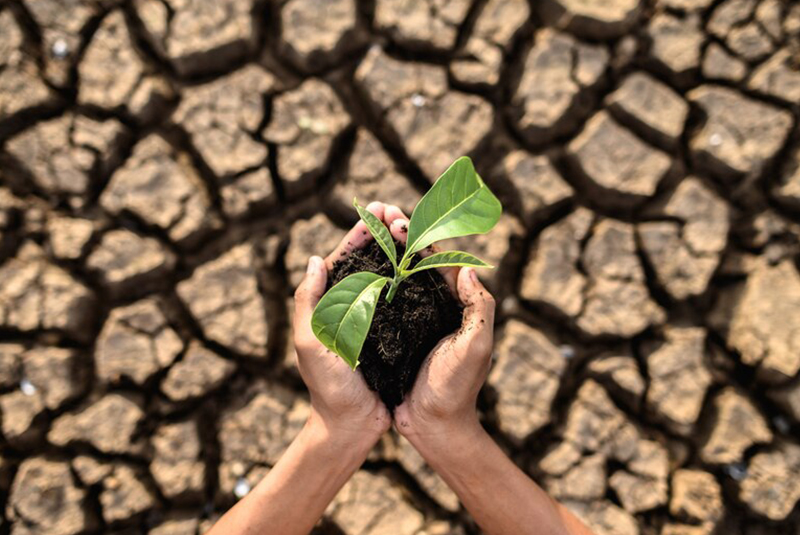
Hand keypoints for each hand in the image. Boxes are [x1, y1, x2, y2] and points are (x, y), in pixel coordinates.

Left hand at [293, 202, 392, 444]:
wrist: (352, 425)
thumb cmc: (328, 387)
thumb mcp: (311, 343)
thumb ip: (308, 302)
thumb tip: (315, 259)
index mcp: (329, 304)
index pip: (343, 258)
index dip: (360, 232)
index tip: (377, 209)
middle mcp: (352, 306)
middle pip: (369, 261)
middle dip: (383, 233)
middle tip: (400, 212)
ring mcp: (374, 318)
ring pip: (389, 275)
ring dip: (400, 250)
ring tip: (415, 228)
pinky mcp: (394, 332)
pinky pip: (405, 299)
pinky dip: (414, 278)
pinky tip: (428, 264)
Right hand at [381, 205, 495, 441]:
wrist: (434, 427)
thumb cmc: (457, 388)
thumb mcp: (476, 347)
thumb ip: (480, 308)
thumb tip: (469, 268)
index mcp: (456, 305)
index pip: (438, 260)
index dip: (419, 237)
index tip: (398, 219)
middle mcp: (434, 307)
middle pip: (415, 262)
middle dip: (398, 235)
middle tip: (379, 212)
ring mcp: (413, 320)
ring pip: (397, 277)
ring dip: (383, 251)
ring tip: (366, 229)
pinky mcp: (394, 335)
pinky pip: (382, 301)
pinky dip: (370, 282)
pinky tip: (353, 269)